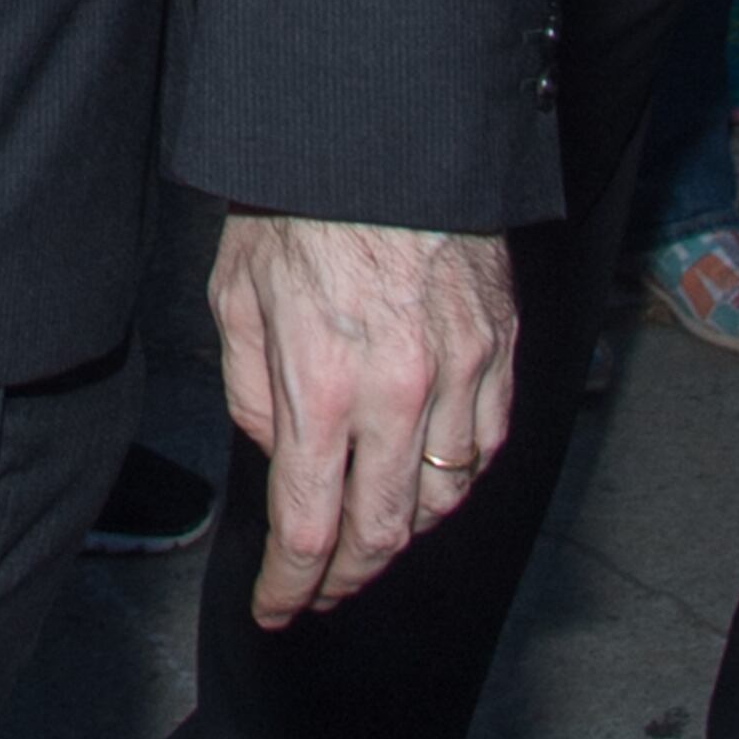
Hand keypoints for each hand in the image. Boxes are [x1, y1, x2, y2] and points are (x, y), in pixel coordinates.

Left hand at [209, 215, 516, 625]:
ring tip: (370, 537)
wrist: (381, 131)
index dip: (292, 585)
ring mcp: (462, 371)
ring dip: (405, 532)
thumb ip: (254, 393)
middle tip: (322, 591)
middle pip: (385, 531)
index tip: (278, 608)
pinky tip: (428, 480)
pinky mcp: (503, 346)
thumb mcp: (235, 297)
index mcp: (322, 386)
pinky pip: (489, 442)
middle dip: (347, 577)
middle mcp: (399, 392)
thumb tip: (280, 456)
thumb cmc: (297, 204)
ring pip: (445, 496)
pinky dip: (456, 477)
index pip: (310, 527)